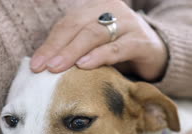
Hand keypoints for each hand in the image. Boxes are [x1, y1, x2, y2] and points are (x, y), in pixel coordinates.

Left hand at [30, 0, 167, 80]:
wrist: (156, 53)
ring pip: (95, 35)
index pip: (67, 23)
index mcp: (94, 7)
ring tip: (57, 67)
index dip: (50, 44)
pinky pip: (118, 48)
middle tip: (43, 67)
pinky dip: (100, 56)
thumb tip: (42, 64)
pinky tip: (84, 65)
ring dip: (73, 52)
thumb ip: (72, 48)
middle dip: (57, 48)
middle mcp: (111, 10)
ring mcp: (128, 23)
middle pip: (77, 26)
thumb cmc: (117, 50)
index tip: (35, 64)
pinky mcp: (141, 41)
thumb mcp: (93, 46)